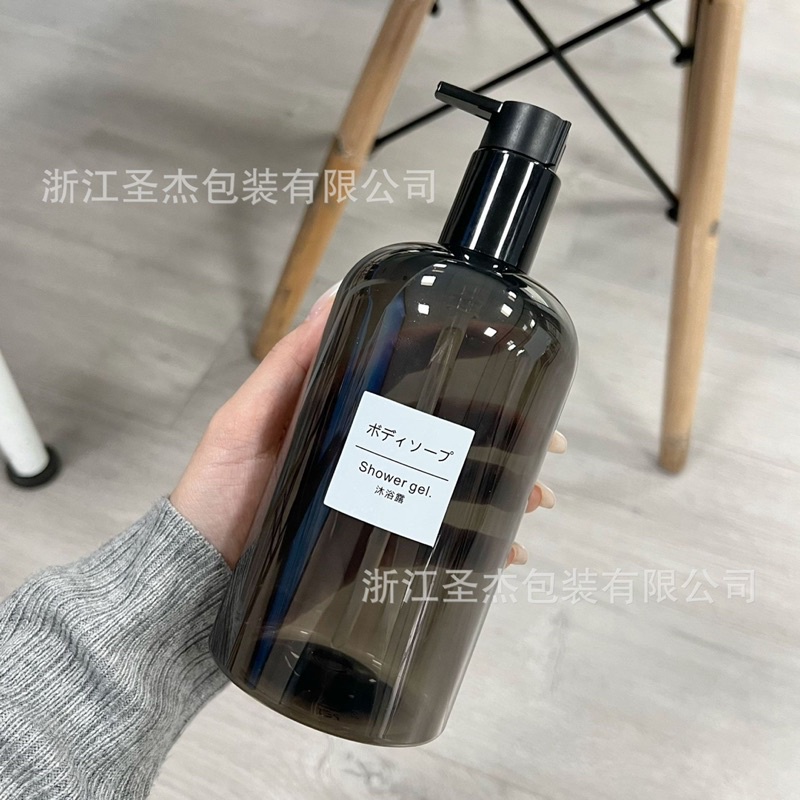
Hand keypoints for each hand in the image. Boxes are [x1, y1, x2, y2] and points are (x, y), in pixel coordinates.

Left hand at [171, 286, 565, 567]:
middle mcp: (375, 456)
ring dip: (509, 494)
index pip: (422, 384)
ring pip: (460, 491)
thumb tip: (333, 295)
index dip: (473, 373)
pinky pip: (441, 545)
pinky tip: (507, 553)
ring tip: (537, 504)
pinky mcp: (380, 550)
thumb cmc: (217, 492)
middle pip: (456, 440)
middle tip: (547, 450)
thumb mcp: (246, 417)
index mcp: (351, 416)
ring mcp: (381, 503)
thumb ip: (288, 362)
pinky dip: (481, 548)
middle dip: (511, 441)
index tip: (515, 366)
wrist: (199, 576)